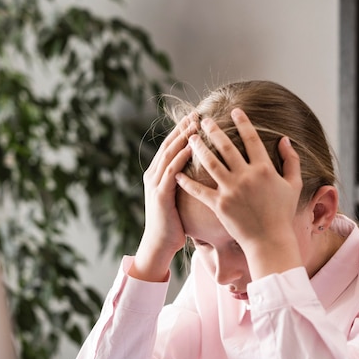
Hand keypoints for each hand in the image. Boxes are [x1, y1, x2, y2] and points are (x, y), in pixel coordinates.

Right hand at [130, 115, 196, 281]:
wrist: (159, 245)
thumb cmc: (173, 225)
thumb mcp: (179, 200)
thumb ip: (187, 184)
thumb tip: (205, 174)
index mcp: (158, 176)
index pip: (171, 148)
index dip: (182, 132)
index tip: (196, 118)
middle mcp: (154, 176)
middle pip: (169, 145)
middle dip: (182, 129)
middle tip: (196, 114)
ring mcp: (155, 184)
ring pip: (169, 154)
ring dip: (182, 138)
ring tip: (195, 124)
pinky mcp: (160, 194)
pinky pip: (171, 171)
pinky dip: (180, 157)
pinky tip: (192, 147)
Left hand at [175, 108, 303, 277]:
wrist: (270, 240)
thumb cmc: (282, 214)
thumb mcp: (294, 185)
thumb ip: (292, 160)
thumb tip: (285, 140)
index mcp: (265, 169)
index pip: (252, 139)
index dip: (243, 122)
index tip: (234, 111)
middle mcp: (247, 176)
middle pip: (226, 146)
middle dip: (213, 130)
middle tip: (203, 121)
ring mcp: (232, 190)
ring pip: (210, 163)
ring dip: (198, 148)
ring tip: (190, 139)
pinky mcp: (220, 205)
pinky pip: (200, 190)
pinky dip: (187, 181)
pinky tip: (178, 173)